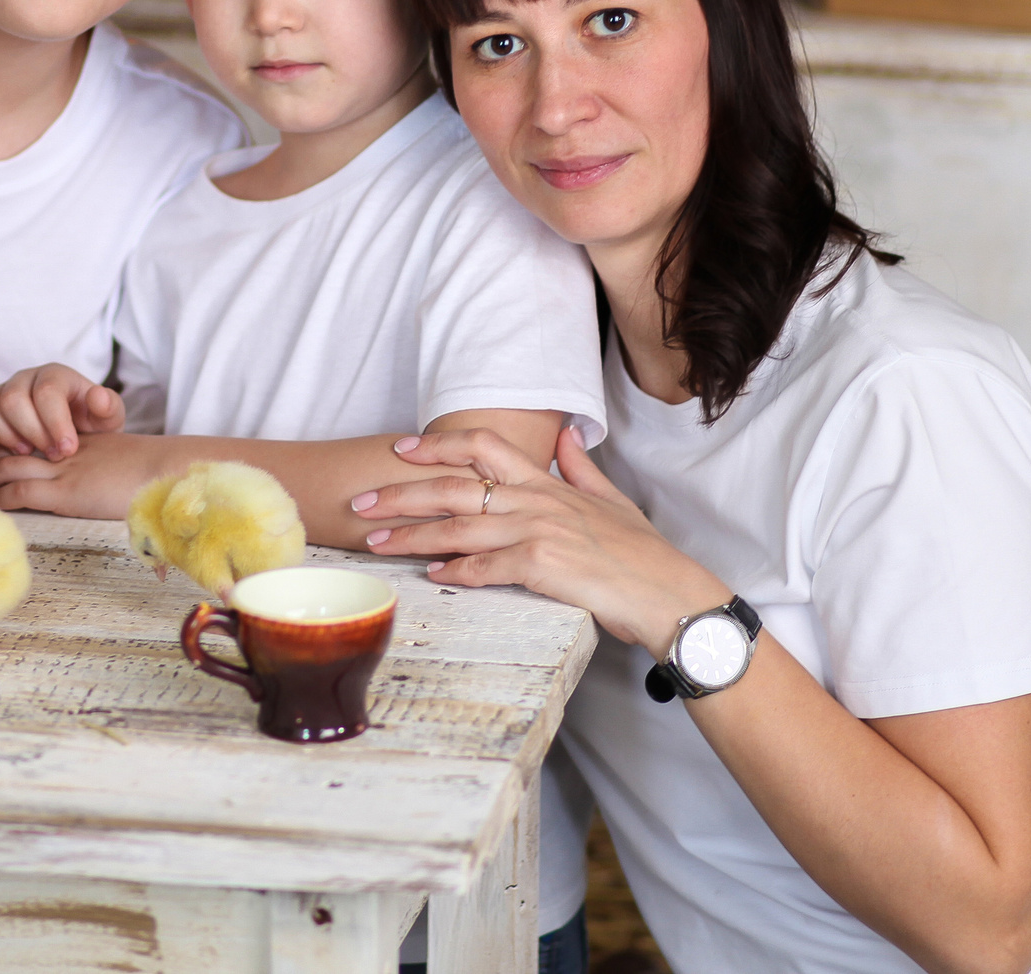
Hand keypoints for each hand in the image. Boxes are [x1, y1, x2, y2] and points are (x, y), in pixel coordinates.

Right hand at [0, 363, 121, 458]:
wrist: (74, 434)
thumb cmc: (88, 426)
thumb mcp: (108, 419)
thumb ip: (108, 407)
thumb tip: (97, 397)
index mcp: (55, 375)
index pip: (46, 391)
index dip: (55, 422)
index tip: (68, 449)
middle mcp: (24, 379)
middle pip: (13, 398)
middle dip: (31, 431)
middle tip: (50, 455)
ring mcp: (0, 392)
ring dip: (3, 433)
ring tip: (25, 453)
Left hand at [0, 431, 170, 519]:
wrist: (170, 471)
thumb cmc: (157, 475)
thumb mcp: (124, 464)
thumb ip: (104, 468)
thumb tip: (101, 485)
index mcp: (78, 444)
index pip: (32, 439)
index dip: (6, 444)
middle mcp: (66, 453)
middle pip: (14, 447)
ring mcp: (65, 471)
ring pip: (11, 466)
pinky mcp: (67, 493)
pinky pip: (22, 491)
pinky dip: (1, 498)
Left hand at [351, 426, 724, 651]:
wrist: (670, 594)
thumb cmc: (642, 554)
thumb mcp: (611, 498)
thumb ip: (580, 467)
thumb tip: (564, 436)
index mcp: (548, 483)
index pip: (483, 447)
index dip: (437, 446)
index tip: (400, 450)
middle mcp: (537, 500)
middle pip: (454, 487)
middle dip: (400, 493)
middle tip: (360, 503)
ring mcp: (538, 531)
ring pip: (458, 528)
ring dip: (411, 536)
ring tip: (376, 542)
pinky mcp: (543, 567)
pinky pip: (484, 568)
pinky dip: (453, 571)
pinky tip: (430, 575)